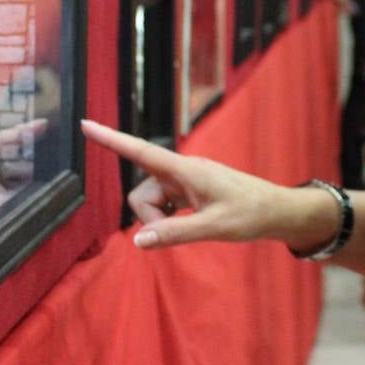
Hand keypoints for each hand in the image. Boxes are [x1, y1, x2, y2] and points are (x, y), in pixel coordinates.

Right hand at [81, 119, 339, 251]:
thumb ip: (176, 233)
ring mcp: (186, 181)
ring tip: (190, 228)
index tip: (85, 124)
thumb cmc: (251, 214)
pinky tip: (188, 224)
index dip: (111, 139)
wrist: (278, 211)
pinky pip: (164, 204)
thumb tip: (138, 241)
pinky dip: (168, 218)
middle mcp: (182, 171)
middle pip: (141, 192)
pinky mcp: (190, 191)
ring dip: (159, 221)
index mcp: (186, 170)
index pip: (141, 151)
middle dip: (148, 217)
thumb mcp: (215, 227)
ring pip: (151, 202)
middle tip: (176, 234)